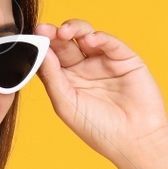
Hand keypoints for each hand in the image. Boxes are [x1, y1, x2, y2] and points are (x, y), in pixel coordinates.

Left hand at [32, 19, 167, 166]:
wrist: (135, 140)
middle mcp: (84, 68)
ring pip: (85, 35)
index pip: (49, 57)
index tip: (32, 37)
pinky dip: (99, 37)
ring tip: (64, 32)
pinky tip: (90, 39)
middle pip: (64, 43)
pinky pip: (109, 42)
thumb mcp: (67, 105)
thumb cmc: (99, 129)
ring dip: (73, 28)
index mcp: (67, 81)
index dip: (40, 46)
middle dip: (53, 33)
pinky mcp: (124, 58)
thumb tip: (39, 51)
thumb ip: (52, 77)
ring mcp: (104, 62)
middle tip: (43, 29)